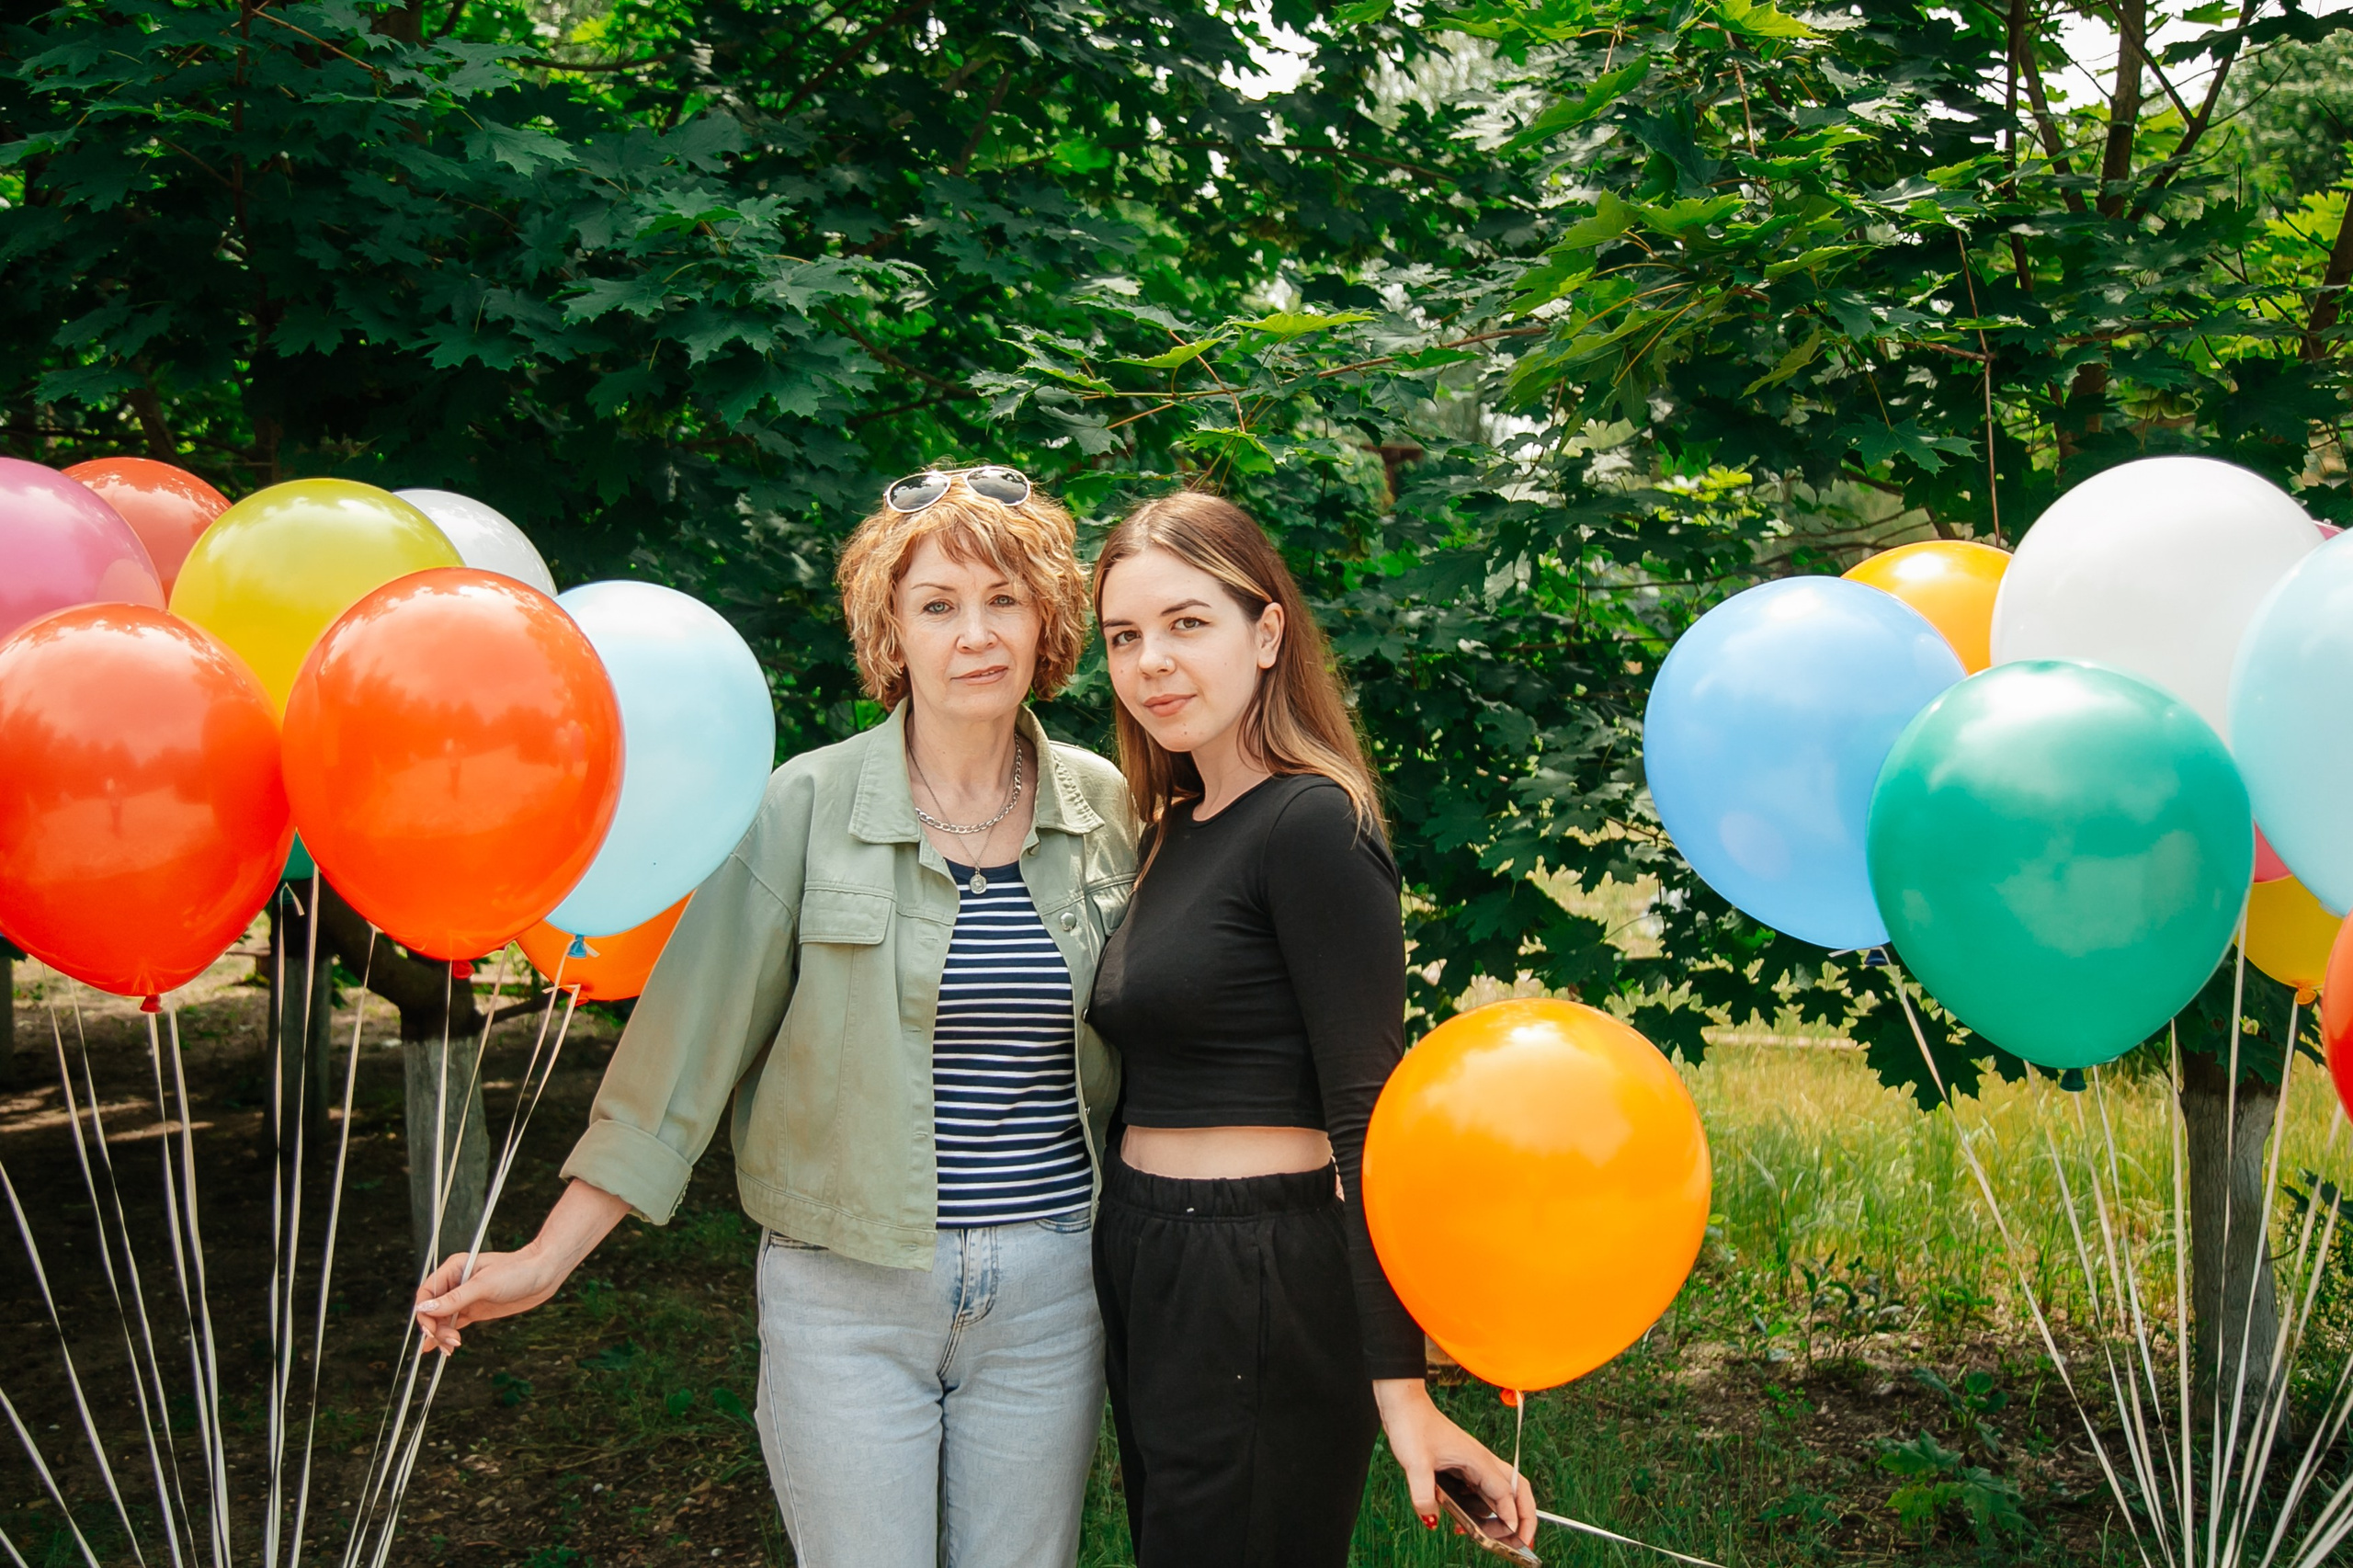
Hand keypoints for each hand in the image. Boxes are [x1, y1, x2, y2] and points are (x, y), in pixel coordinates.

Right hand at [413, 1245, 567, 1354]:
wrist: (544, 1274)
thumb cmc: (517, 1271)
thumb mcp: (484, 1285)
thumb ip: (454, 1298)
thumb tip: (425, 1308)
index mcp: (454, 1268)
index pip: (427, 1292)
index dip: (424, 1312)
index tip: (431, 1329)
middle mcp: (456, 1283)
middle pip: (433, 1309)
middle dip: (435, 1327)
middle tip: (447, 1341)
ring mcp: (465, 1298)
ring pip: (443, 1320)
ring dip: (442, 1335)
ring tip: (450, 1348)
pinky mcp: (475, 1310)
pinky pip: (455, 1324)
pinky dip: (447, 1336)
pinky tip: (440, 1348)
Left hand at [1372, 1378, 1537, 1547]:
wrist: (1404, 1405)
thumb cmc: (1412, 1425)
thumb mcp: (1415, 1463)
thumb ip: (1423, 1494)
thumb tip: (1430, 1519)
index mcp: (1477, 1459)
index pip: (1505, 1493)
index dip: (1511, 1517)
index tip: (1512, 1538)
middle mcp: (1481, 1461)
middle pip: (1517, 1490)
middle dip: (1525, 1516)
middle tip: (1522, 1541)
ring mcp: (1474, 1463)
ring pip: (1501, 1492)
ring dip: (1502, 1514)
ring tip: (1495, 1536)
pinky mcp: (1463, 1466)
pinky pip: (1482, 1490)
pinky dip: (1483, 1507)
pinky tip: (1468, 1519)